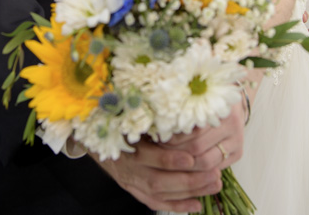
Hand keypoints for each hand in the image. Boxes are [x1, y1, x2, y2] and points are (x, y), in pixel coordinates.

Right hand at [90, 101, 244, 212]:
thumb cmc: (118, 118)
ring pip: (161, 192)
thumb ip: (151, 115)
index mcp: (126, 144)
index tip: (192, 156)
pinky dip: (176, 205)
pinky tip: (197, 204)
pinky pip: (154, 201)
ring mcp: (131, 181)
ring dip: (189, 191)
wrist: (95, 134)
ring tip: (214, 184)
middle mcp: (128, 166)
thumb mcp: (130, 111)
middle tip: (214, 175)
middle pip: (159, 180)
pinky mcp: (133, 189)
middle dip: (189, 180)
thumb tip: (177, 103)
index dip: (171, 159)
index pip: (150, 156)